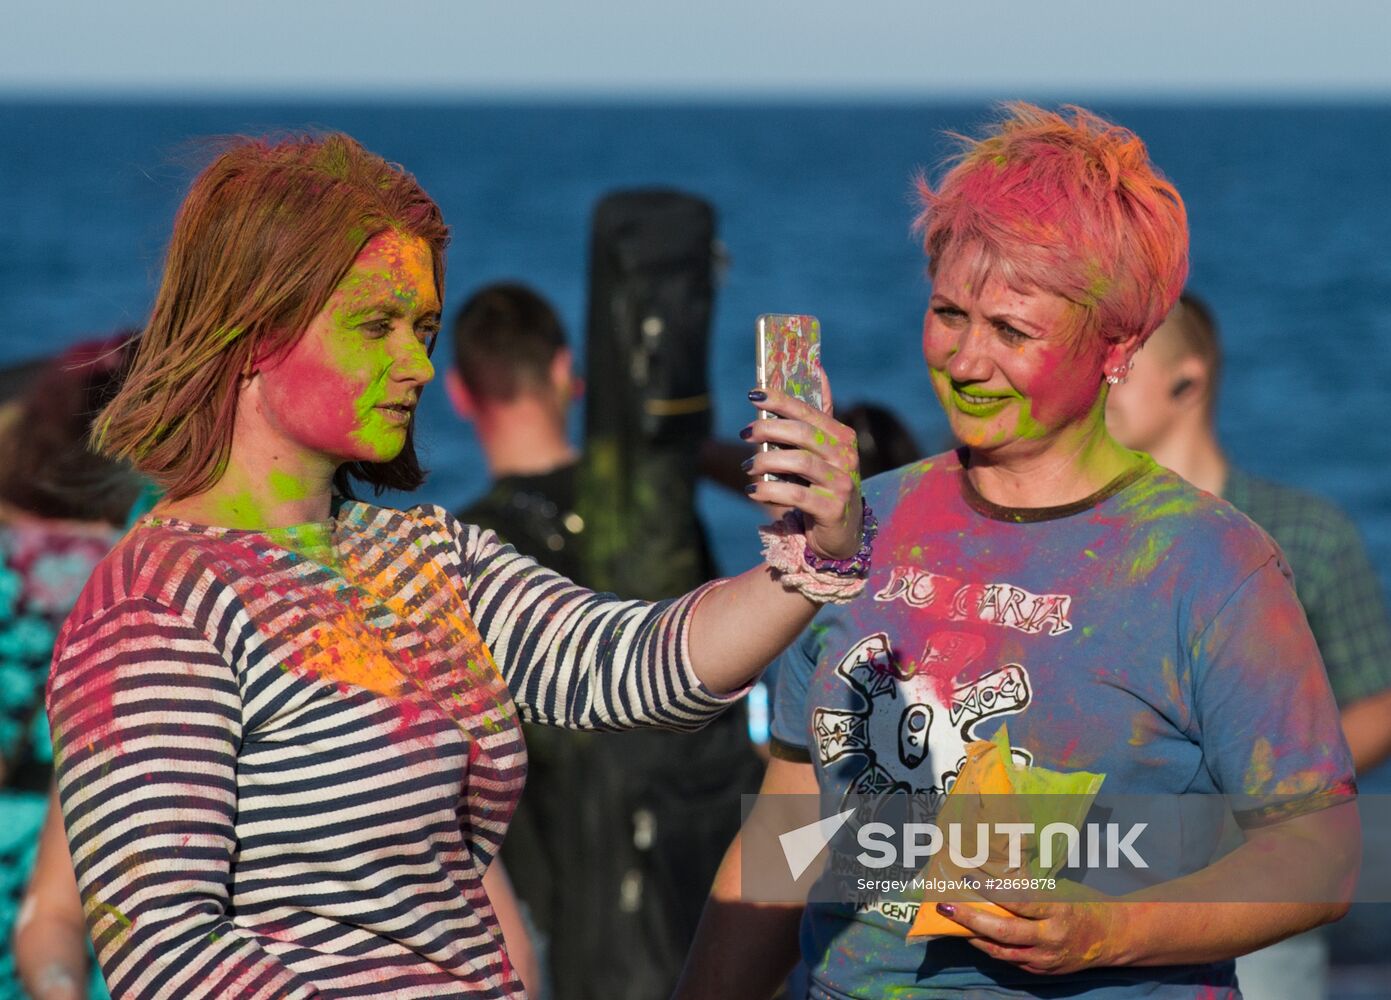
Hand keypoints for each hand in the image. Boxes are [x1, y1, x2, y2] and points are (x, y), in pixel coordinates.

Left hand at [742, 379, 861, 559]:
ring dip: (765, 461)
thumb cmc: (823, 485)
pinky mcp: (833, 510)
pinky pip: (796, 495)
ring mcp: (842, 484)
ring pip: (799, 463)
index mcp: (843, 437)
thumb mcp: (822, 452)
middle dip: (768, 429)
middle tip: (744, 433)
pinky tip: (752, 491)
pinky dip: (770, 491)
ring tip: (747, 466)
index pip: (809, 411)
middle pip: (803, 434)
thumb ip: (816, 418)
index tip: (753, 394)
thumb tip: (818, 369)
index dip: (780, 400)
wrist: (841, 532)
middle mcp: (847, 457)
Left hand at [936, 897, 1129, 975]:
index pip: (1018, 903)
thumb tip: (999, 861)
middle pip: (1003, 932)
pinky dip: (989, 947)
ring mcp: (1045, 960)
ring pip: (1001, 952)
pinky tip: (974, 935)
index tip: (969, 878)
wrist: (1112, 938)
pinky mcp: (1041, 972)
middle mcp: (1050, 940)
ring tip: (952, 922)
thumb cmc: (1084, 905)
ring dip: (973, 936)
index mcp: (1057, 913)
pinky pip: (1009, 960)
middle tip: (946, 906)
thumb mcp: (1061, 890)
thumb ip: (1030, 884)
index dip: (992, 891)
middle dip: (970, 919)